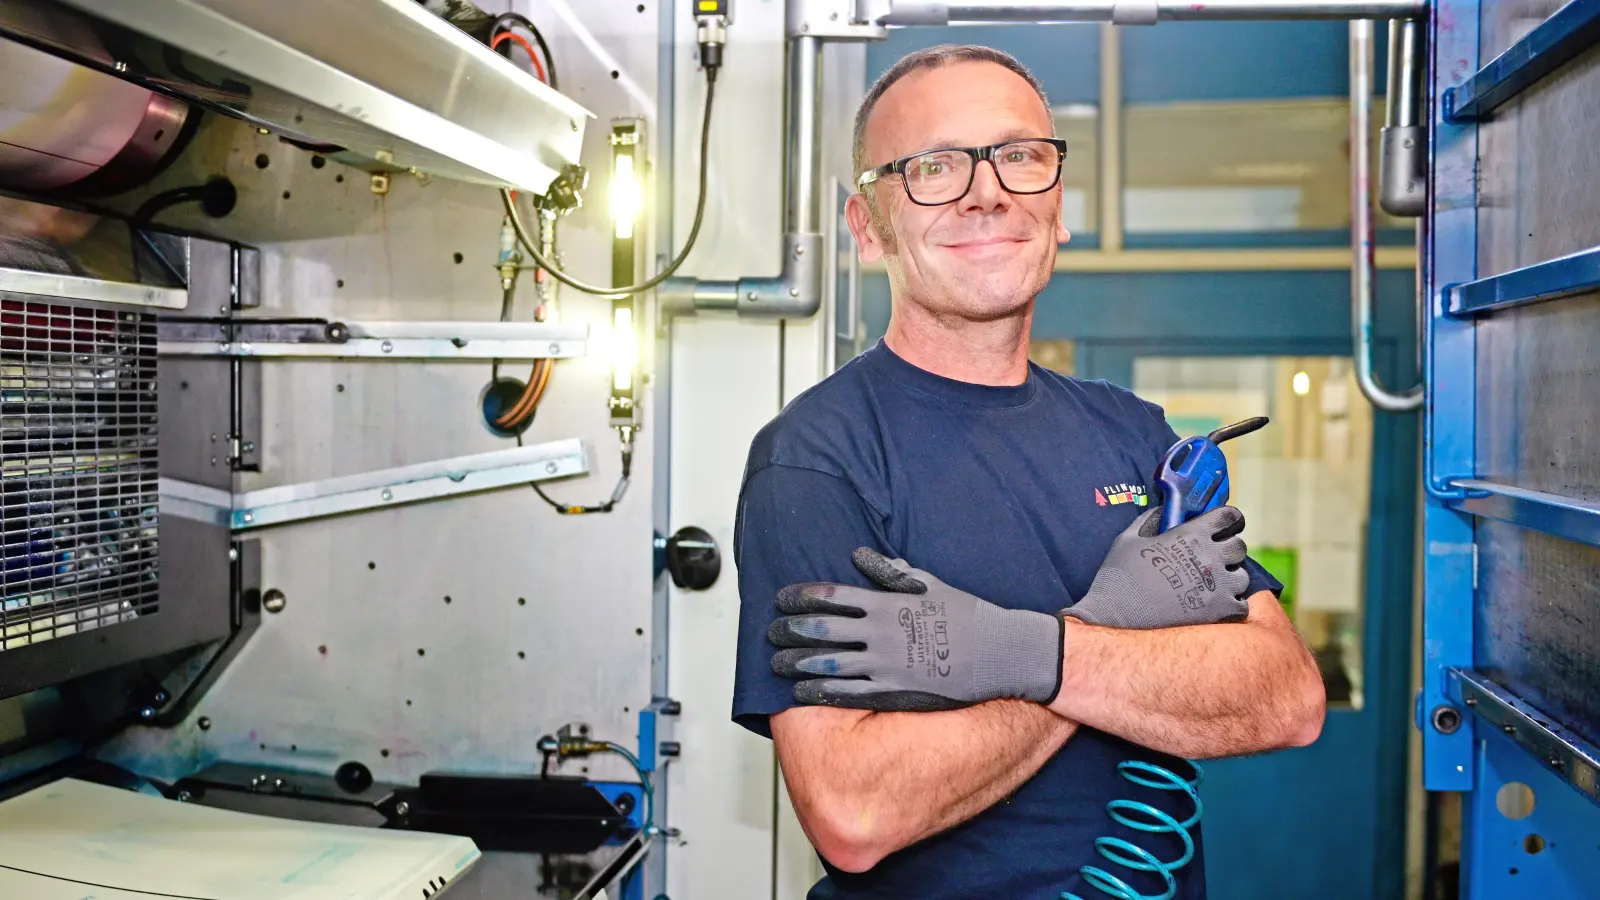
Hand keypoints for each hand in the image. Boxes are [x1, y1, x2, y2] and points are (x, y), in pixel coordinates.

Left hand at [767, 549, 1063, 711]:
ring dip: (796, 662)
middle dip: (790, 630)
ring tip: (775, 663)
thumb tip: (859, 555)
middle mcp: (881, 632)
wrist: (999, 652)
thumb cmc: (966, 613)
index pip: (832, 597)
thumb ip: (890, 571)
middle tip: (770, 631)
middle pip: (822, 629)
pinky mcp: (894, 691)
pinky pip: (848, 692)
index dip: (801, 598)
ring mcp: (886, 664)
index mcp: (887, 602)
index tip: (781, 599)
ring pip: (828, 662)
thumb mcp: (928, 583)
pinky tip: (801, 690)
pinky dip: (820, 690)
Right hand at [1065, 506, 1251, 628]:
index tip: (1225, 525)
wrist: (1118, 617)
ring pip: (1242, 577)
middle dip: (1229, 550)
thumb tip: (1163, 511)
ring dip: (1230, 579)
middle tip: (1213, 559)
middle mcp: (1211, 557)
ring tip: (1212, 586)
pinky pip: (1242, 605)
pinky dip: (1232, 605)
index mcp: (1192, 535)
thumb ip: (1149, 520)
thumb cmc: (1120, 575)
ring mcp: (1218, 585)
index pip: (1229, 517)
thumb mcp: (1129, 539)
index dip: (1229, 519)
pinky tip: (1215, 607)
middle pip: (1239, 547)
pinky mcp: (1220, 611)